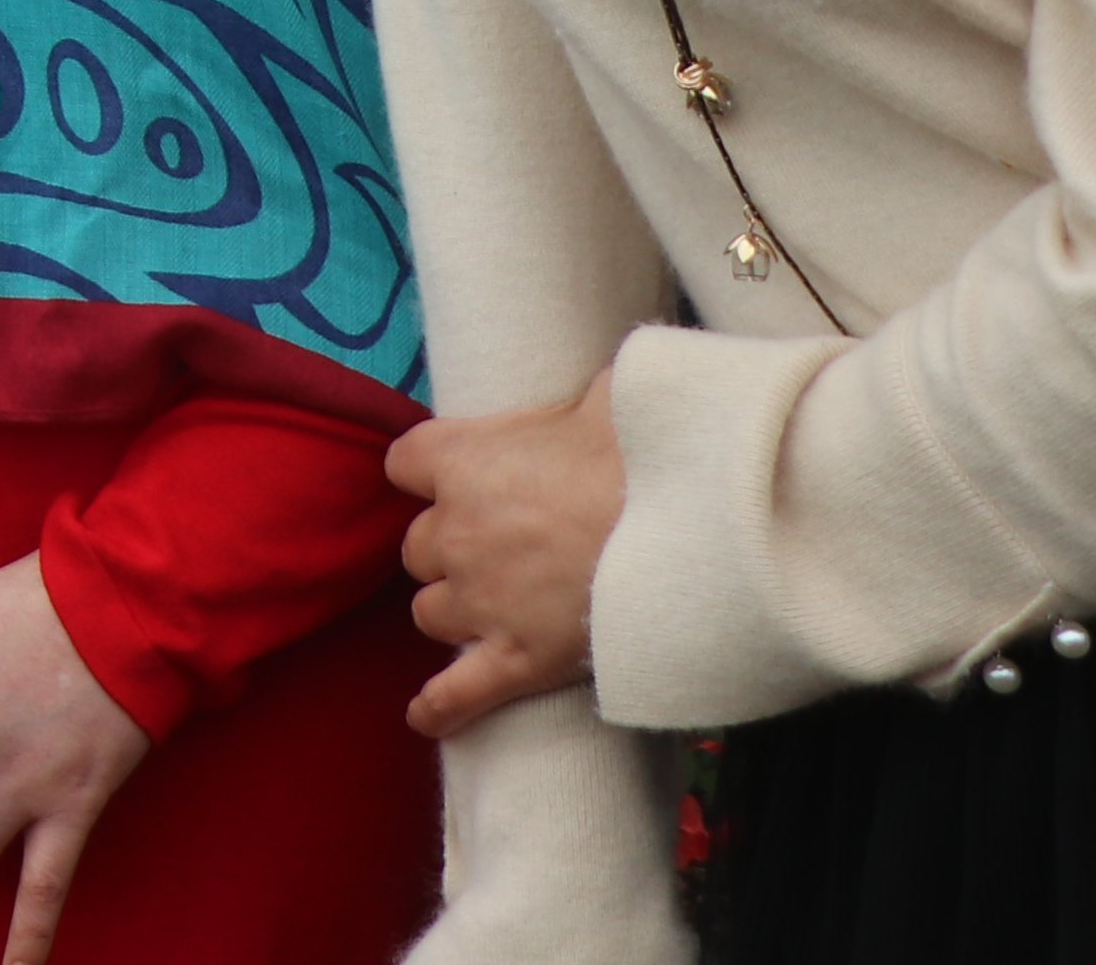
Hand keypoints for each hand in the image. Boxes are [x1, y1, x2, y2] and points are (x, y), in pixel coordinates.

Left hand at [395, 382, 619, 736]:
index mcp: (460, 461)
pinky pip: (460, 693)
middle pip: (419, 547)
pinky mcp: (518, 660)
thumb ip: (582, 392)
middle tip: (501, 547)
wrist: (691, 527)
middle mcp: (455, 533)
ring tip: (496, 607)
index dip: (432, 473)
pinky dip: (441, 707)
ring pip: (430, 613)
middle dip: (451, 548)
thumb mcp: (602, 395)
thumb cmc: (644, 451)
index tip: (458, 478)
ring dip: (455, 609)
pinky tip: (425, 716)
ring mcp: (482, 601)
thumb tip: (608, 379)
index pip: (404, 464)